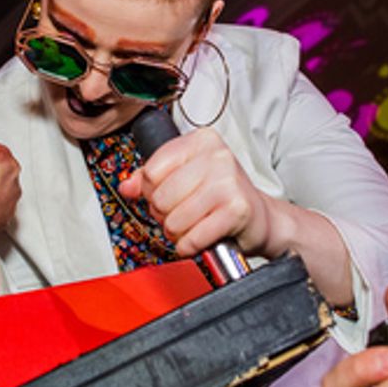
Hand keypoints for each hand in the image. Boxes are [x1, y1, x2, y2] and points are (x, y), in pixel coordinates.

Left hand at [118, 127, 273, 257]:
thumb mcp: (186, 177)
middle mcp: (217, 156)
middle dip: (165, 215)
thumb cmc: (222, 196)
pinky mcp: (236, 210)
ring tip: (194, 225)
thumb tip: (127, 186)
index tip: (168, 194)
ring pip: (174, 220)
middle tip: (183, 213)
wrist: (261, 218)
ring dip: (178, 232)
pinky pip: (192, 238)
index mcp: (201, 141)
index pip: (152, 170)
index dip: (152, 191)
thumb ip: (151, 178)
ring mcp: (228, 182)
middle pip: (160, 197)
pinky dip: (190, 245)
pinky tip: (202, 237)